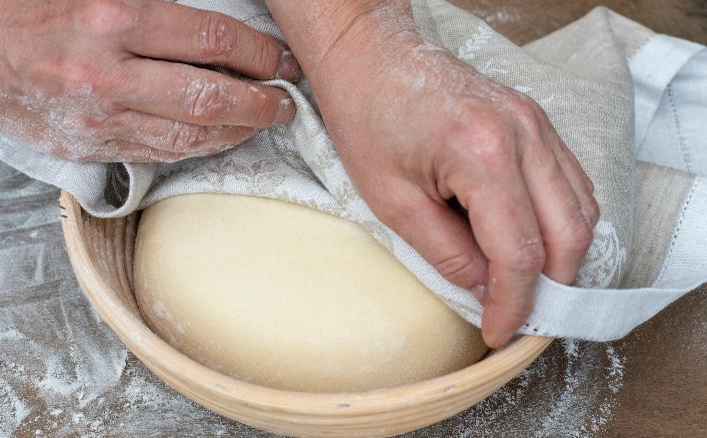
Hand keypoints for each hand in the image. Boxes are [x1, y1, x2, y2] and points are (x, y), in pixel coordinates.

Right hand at [0, 0, 299, 161]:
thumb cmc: (23, 7)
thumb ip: (156, 8)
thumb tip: (219, 32)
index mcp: (111, 17)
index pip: (210, 39)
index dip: (258, 53)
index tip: (281, 62)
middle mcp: (107, 72)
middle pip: (210, 96)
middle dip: (261, 103)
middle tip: (286, 103)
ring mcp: (97, 117)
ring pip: (190, 135)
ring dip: (237, 131)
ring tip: (261, 121)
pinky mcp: (88, 145)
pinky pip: (159, 152)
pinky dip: (198, 146)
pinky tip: (218, 136)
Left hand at [267, 1, 599, 347]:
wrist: (371, 57)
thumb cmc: (367, 118)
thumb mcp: (391, 201)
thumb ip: (445, 252)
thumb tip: (485, 290)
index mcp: (482, 152)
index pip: (520, 252)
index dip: (513, 304)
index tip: (498, 331)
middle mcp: (524, 134)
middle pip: (569, 234)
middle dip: (550, 287)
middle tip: (519, 316)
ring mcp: (536, 123)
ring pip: (581, 209)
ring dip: (561, 257)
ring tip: (524, 284)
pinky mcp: (535, 121)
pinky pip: (570, 182)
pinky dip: (561, 221)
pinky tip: (530, 240)